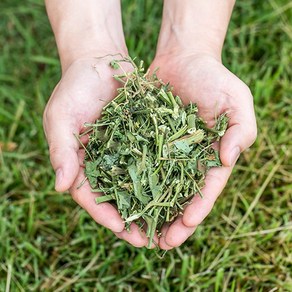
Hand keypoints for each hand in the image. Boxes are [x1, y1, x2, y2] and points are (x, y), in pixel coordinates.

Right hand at [43, 56, 154, 247]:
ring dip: (154, 204)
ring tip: (170, 225)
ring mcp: (127, 151)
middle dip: (133, 219)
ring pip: (141, 184)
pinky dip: (167, 175)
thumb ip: (61, 152)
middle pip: (119, 197)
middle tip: (150, 240)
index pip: (91, 195)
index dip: (105, 213)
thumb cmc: (75, 89)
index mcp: (83, 163)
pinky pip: (157, 160)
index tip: (121, 229)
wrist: (100, 62)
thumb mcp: (61, 118)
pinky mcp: (146, 138)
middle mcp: (107, 162)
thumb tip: (61, 187)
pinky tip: (181, 190)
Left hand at [150, 52, 256, 249]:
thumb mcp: (236, 99)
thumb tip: (229, 159)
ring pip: (157, 186)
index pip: (207, 188)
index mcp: (211, 155)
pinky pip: (137, 164)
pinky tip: (121, 198)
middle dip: (173, 220)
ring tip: (138, 232)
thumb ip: (241, 130)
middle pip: (181, 195)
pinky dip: (131, 182)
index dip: (198, 207)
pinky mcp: (145, 140)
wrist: (183, 58)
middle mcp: (188, 158)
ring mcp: (166, 151)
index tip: (185, 223)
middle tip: (161, 243)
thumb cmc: (213, 77)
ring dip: (149, 210)